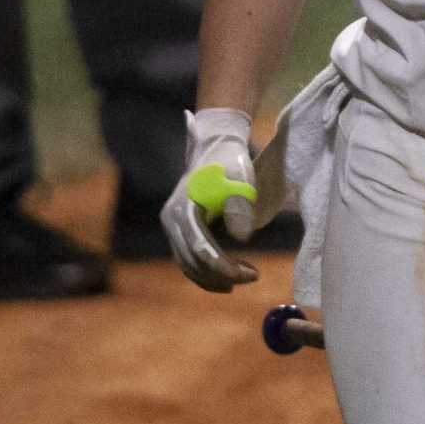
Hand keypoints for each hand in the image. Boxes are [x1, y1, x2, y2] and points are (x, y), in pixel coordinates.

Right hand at [160, 107, 270, 292]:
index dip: (225, 268)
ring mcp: (172, 224)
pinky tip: (230, 272)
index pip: (201, 250)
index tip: (252, 274)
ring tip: (244, 277)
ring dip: (214, 276)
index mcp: (183, 209)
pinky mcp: (179, 228)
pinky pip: (189, 256)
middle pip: (192, 261)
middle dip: (221, 275)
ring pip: (188, 263)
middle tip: (253, 276)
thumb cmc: (231, 161)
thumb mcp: (241, 178)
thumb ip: (241, 206)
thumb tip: (243, 238)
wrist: (216, 146)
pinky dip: (207, 269)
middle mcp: (171, 219)